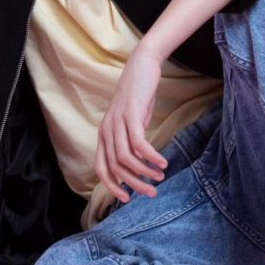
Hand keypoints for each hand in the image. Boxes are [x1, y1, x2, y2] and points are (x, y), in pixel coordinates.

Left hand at [96, 44, 168, 203]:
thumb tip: (140, 162)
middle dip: (134, 184)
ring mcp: (117, 122)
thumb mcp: (132, 121)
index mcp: (103, 134)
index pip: (102, 168)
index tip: (128, 198)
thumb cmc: (139, 95)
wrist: (142, 65)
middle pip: (115, 167)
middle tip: (152, 193)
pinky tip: (162, 162)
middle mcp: (106, 130)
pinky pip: (138, 144)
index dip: (112, 186)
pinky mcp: (131, 115)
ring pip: (126, 159)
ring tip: (160, 177)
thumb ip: (131, 140)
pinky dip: (150, 157)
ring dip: (144, 172)